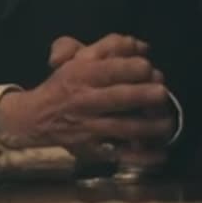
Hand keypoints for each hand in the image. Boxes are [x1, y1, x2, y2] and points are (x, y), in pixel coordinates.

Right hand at [0, 34, 174, 148]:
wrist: (34, 120)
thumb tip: (141, 45)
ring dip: (149, 127)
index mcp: (81, 75)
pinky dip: (141, 158)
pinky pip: (120, 155)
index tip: (149, 67)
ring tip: (168, 124)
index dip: (132, 68)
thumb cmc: (62, 85)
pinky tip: (160, 155)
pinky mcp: (93, 150)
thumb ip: (108, 46)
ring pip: (123, 128)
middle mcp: (85, 101)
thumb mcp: (75, 58)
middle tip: (163, 94)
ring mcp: (89, 128)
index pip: (109, 69)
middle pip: (118, 98)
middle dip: (144, 95)